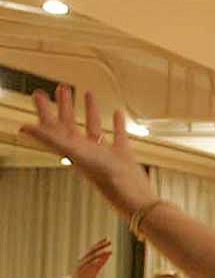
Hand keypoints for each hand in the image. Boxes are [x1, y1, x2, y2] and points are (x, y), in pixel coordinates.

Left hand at [20, 87, 158, 213]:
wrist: (128, 191)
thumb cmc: (101, 174)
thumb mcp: (72, 152)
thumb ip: (48, 139)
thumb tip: (23, 127)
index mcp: (70, 148)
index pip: (53, 125)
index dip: (44, 110)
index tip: (39, 94)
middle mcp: (84, 149)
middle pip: (70, 124)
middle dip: (65, 105)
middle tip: (62, 87)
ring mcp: (103, 151)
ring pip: (93, 127)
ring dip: (90, 110)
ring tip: (88, 92)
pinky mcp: (121, 152)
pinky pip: (117, 134)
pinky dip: (117, 123)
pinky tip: (118, 113)